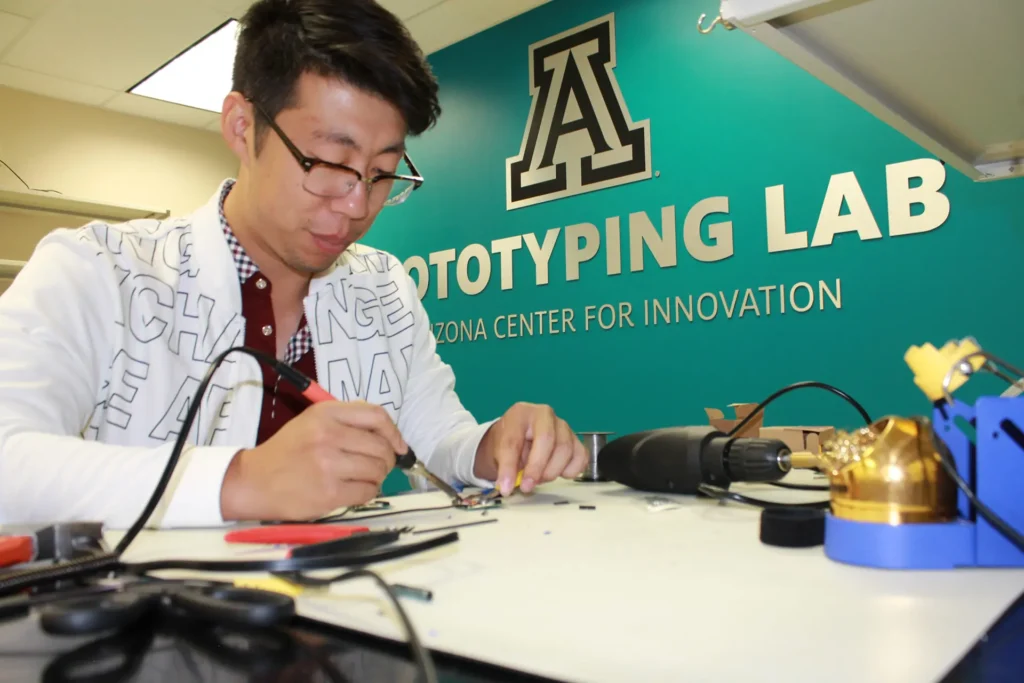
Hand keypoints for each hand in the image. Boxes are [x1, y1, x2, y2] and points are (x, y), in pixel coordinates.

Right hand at [220, 400, 406, 520]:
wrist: (254, 482)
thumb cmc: (288, 451)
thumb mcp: (313, 422)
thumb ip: (347, 421)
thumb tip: (389, 435)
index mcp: (326, 414)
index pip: (376, 416)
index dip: (394, 432)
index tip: (399, 446)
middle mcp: (328, 435)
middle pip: (381, 447)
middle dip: (387, 459)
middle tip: (378, 466)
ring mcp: (329, 464)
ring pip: (377, 470)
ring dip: (377, 477)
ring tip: (362, 478)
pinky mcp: (329, 492)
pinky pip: (367, 491)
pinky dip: (368, 492)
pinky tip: (355, 490)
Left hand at [474, 402, 586, 495]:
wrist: (522, 435)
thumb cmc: (510, 440)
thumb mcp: (499, 451)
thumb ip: (504, 467)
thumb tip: (507, 488)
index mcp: (521, 413)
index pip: (515, 439)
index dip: (509, 466)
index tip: (506, 488)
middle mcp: (545, 414)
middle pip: (547, 439)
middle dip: (536, 468)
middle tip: (527, 486)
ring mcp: (564, 426)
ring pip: (565, 450)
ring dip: (551, 472)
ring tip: (538, 479)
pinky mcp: (576, 440)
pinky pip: (581, 457)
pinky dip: (570, 471)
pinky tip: (558, 473)